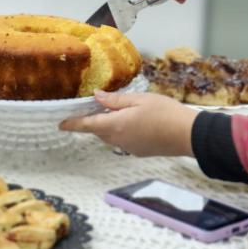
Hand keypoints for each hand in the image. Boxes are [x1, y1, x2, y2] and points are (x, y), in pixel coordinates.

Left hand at [58, 91, 198, 156]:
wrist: (187, 135)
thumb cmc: (164, 112)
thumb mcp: (139, 99)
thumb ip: (116, 100)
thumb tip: (97, 97)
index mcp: (115, 125)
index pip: (88, 125)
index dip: (73, 124)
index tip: (60, 124)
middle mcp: (119, 140)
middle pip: (100, 130)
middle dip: (95, 121)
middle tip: (96, 107)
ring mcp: (129, 147)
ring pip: (112, 136)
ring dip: (109, 125)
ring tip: (119, 111)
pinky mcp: (140, 151)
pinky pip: (124, 140)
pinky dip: (123, 131)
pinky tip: (137, 122)